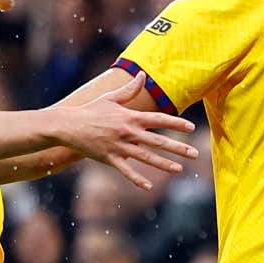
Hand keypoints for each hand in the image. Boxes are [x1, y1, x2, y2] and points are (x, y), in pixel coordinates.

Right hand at [62, 72, 197, 189]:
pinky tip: (149, 187)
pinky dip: (137, 179)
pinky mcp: (109, 159)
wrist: (68, 125)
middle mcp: (128, 132)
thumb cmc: (91, 110)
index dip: (176, 124)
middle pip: (158, 141)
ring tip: (180, 170)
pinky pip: (126, 171)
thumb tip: (142, 75)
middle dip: (178, 148)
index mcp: (130, 117)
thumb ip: (129, 89)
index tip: (191, 128)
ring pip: (146, 157)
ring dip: (164, 165)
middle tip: (195, 154)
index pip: (159, 119)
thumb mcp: (111, 98)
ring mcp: (119, 147)